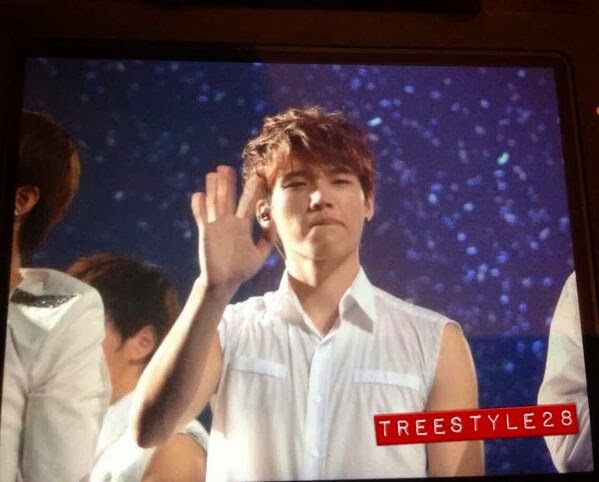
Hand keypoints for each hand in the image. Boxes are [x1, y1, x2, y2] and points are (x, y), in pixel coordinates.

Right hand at [191, 165, 272, 289]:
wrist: (225, 282)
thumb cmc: (242, 269)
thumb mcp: (261, 254)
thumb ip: (267, 238)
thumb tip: (272, 220)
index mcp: (242, 226)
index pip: (247, 204)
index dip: (252, 191)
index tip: (257, 177)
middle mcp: (229, 223)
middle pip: (228, 198)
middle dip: (227, 183)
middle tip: (226, 167)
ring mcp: (216, 227)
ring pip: (214, 203)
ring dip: (212, 189)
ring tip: (212, 174)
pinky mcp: (205, 233)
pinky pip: (201, 218)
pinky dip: (199, 207)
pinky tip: (198, 195)